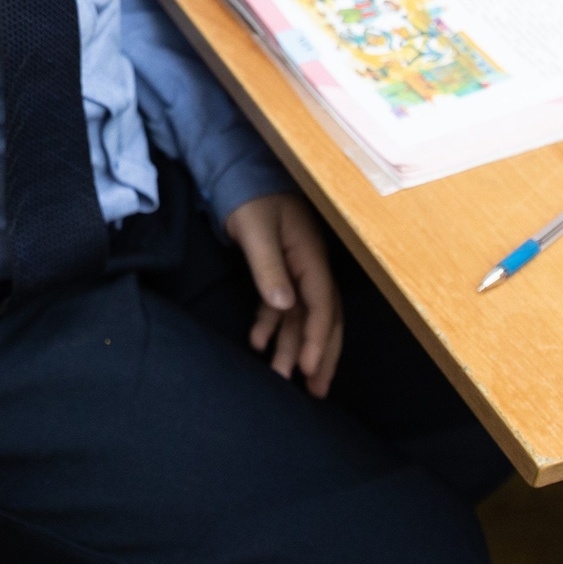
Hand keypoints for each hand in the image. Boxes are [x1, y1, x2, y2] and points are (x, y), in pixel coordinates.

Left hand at [225, 191, 343, 396]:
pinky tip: (258, 343)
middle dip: (320, 354)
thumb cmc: (251, 198)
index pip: (321, 305)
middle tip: (316, 390)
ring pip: (301, 317)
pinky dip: (271, 326)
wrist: (240, 173)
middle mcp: (309, 267)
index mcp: (310, 257)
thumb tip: (284, 306)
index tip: (308, 367)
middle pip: (322, 317)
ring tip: (284, 378)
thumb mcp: (256, 231)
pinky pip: (281, 306)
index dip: (318, 338)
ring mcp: (297, 269)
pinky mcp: (280, 270)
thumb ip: (269, 268)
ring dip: (293, 346)